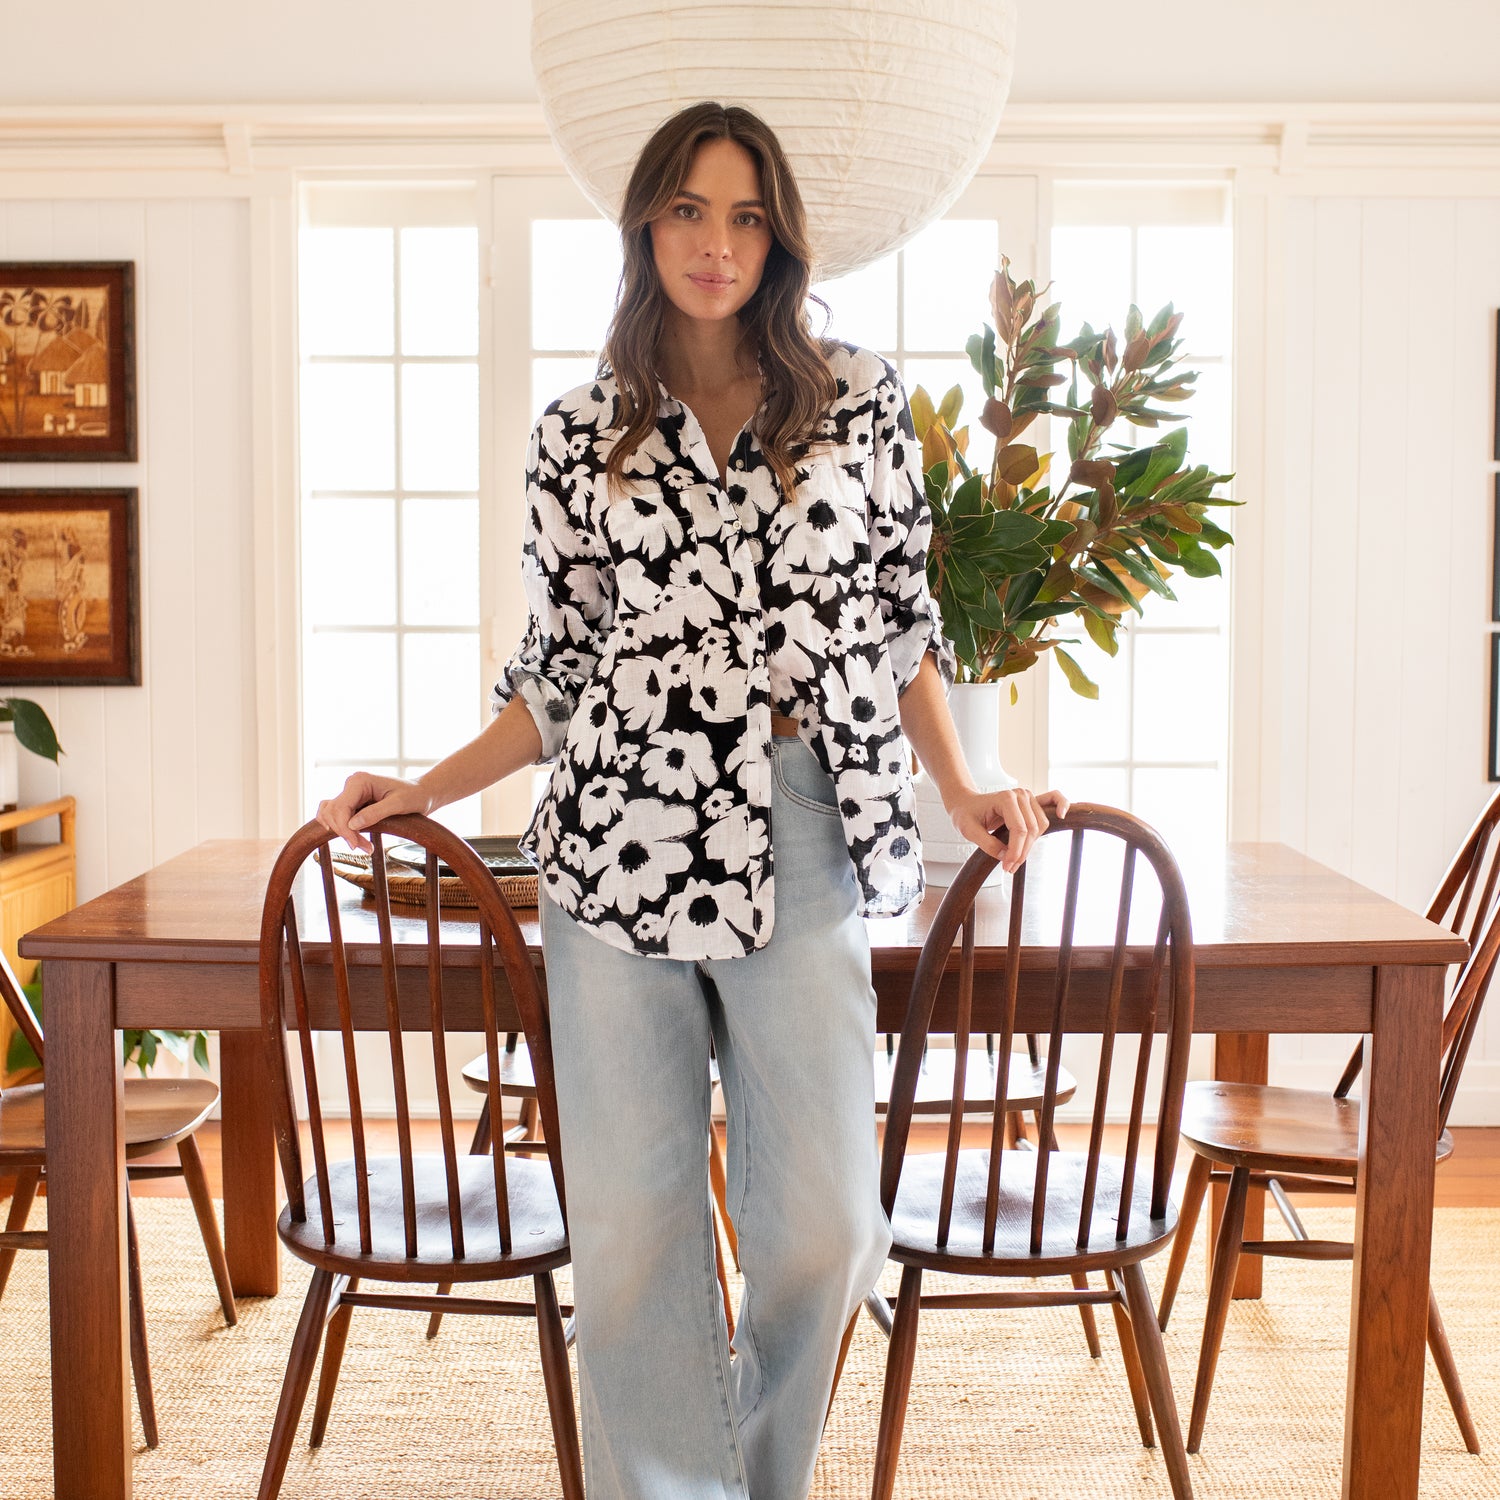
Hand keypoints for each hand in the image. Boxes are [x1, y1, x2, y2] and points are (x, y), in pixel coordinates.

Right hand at [316, 771, 433, 854]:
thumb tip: (351, 825)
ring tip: (362, 846)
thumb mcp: (399, 804)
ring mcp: (350, 793)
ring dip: (341, 832)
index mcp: (359, 781)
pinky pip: (335, 815)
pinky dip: (340, 828)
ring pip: (330, 815)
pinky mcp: (353, 802)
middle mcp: (351, 784)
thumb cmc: (414, 796)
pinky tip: (351, 839)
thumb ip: (375, 813)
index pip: (340, 808)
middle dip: (345, 833)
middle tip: (366, 849)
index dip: (345, 830)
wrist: (422, 793)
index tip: (357, 846)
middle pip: (333, 813)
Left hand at [945, 786, 1070, 873]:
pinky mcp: (1032, 802)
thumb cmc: (965, 814)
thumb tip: (1007, 857)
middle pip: (1032, 830)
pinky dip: (1061, 804)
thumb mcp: (969, 831)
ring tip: (1015, 859)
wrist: (965, 804)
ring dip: (1031, 845)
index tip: (1006, 867)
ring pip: (1040, 826)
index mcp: (1005, 798)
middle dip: (1022, 852)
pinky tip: (1063, 814)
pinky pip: (1053, 799)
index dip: (1015, 851)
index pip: (1019, 830)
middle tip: (1008, 867)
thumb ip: (988, 844)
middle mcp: (1020, 795)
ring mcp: (1028, 797)